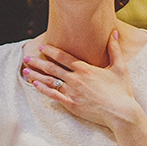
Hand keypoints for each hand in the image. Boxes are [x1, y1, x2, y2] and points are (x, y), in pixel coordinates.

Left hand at [21, 31, 140, 130]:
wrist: (121, 112)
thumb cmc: (122, 91)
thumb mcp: (120, 67)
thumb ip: (114, 49)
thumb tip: (114, 33)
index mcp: (85, 69)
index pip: (63, 57)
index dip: (51, 51)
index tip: (41, 47)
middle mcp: (76, 79)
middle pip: (52, 68)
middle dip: (37, 62)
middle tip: (26, 58)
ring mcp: (72, 92)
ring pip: (50, 81)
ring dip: (36, 75)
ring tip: (24, 71)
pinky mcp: (71, 105)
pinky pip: (53, 96)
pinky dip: (43, 90)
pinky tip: (34, 85)